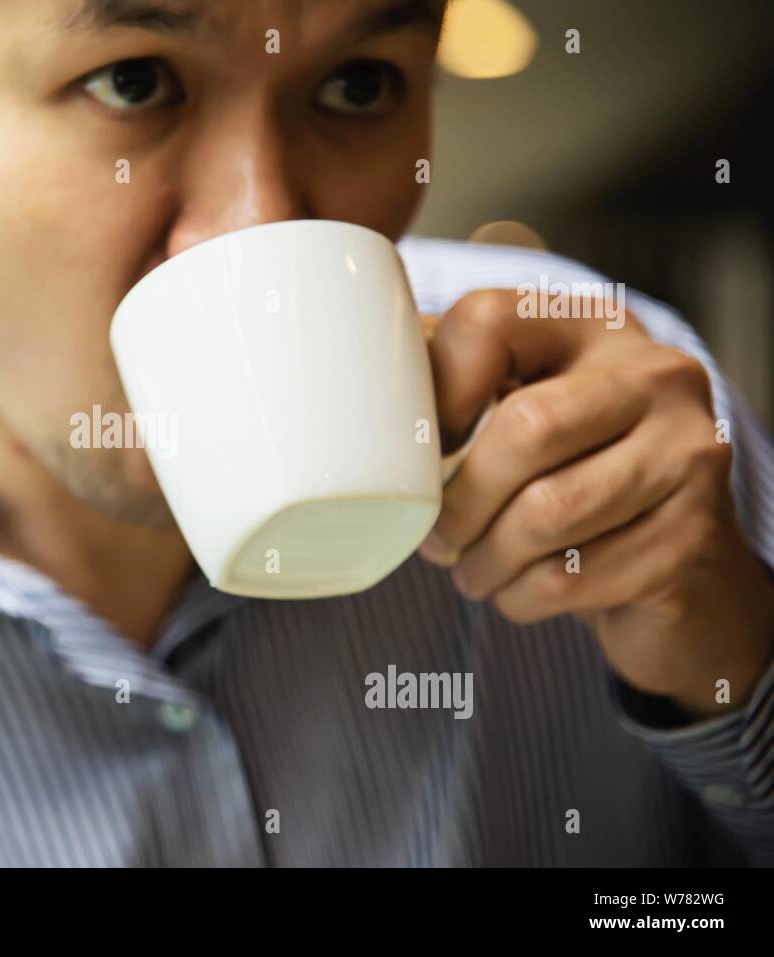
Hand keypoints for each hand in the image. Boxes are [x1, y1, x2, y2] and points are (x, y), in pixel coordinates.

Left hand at [419, 289, 773, 718]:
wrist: (683, 573)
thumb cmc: (575, 479)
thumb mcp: (522, 411)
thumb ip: (455, 382)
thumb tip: (358, 384)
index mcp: (595, 327)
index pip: (489, 322)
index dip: (436, 390)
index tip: (425, 449)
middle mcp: (656, 376)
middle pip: (526, 426)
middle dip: (462, 499)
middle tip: (436, 538)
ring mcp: (688, 454)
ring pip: (550, 512)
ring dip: (485, 559)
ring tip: (471, 571)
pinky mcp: (692, 538)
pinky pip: (571, 577)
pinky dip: (521, 597)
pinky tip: (517, 592)